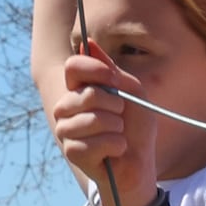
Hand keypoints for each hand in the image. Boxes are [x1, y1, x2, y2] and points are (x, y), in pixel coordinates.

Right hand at [52, 41, 163, 205]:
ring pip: (91, 119)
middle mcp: (67, 107)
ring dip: (116, 127)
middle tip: (121, 117)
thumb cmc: (135, 127)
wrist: (140, 163)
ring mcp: (66, 130)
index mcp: (80, 89)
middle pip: (86, 93)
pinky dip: (115, 145)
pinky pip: (94, 143)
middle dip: (114, 105)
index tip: (113, 78)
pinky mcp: (72, 152)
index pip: (74, 67)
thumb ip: (111, 70)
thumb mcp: (131, 91)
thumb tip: (87, 43)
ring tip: (119, 134)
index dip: (94, 69)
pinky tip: (116, 151)